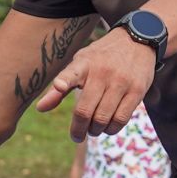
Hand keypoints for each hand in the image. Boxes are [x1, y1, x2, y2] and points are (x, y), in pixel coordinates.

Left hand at [35, 30, 153, 141]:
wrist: (136, 41)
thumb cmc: (101, 58)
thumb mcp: (80, 65)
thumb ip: (61, 87)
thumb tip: (40, 109)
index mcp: (84, 63)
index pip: (71, 72)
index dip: (63, 81)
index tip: (59, 86)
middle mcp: (102, 72)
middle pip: (85, 110)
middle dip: (79, 130)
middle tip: (77, 135)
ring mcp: (121, 81)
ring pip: (103, 118)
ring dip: (95, 130)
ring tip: (93, 130)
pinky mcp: (137, 90)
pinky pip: (121, 119)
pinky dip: (112, 129)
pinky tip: (108, 128)